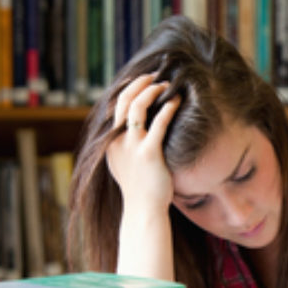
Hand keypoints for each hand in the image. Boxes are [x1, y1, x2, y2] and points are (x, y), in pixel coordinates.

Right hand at [106, 73, 180, 211]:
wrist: (144, 210)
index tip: (143, 81)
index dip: (129, 89)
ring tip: (167, 85)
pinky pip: (159, 124)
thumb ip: (127, 147)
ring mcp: (132, 147)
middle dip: (140, 83)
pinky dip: (168, 108)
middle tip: (155, 76)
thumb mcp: (126, 165)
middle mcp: (117, 141)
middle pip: (124, 100)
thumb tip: (136, 132)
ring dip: (152, 91)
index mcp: (110, 142)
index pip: (116, 106)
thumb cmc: (141, 189)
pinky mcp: (149, 154)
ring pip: (138, 107)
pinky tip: (177, 101)